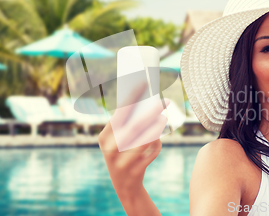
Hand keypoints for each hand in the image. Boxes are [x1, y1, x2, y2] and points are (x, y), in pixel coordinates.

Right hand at [98, 82, 168, 196]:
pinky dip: (157, 143)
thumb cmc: (123, 154)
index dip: (133, 96)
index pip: (120, 113)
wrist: (124, 186)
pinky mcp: (136, 171)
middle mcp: (111, 149)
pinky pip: (152, 151)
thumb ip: (128, 124)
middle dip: (151, 111)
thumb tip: (147, 102)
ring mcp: (122, 162)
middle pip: (136, 126)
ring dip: (157, 126)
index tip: (144, 82)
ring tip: (163, 117)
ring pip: (146, 139)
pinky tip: (158, 139)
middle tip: (164, 100)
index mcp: (104, 137)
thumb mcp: (119, 140)